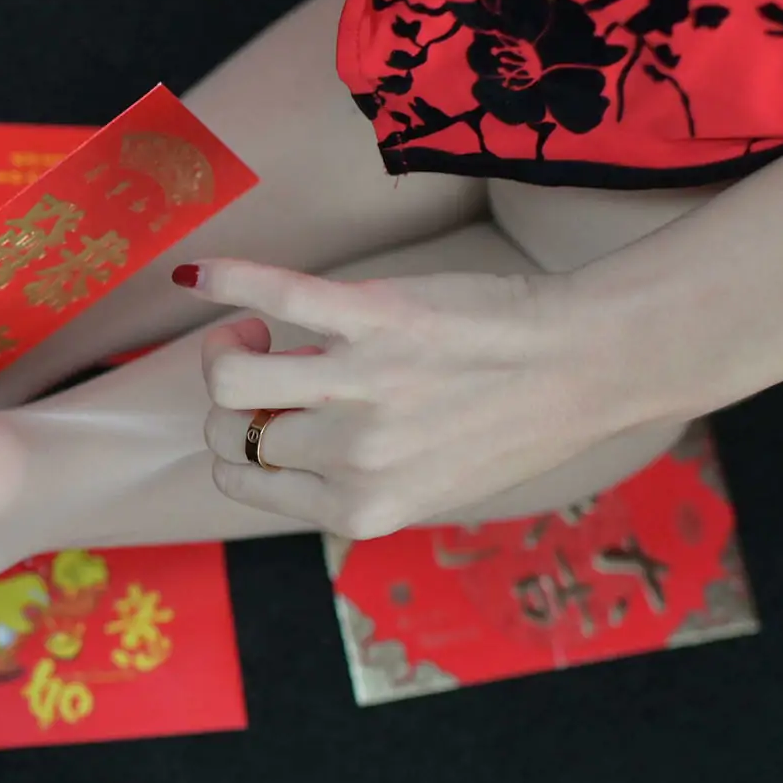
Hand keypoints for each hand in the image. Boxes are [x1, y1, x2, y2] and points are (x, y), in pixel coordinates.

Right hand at [176, 258, 647, 538]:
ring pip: (230, 379)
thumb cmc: (511, 421)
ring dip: (227, 346)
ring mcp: (364, 388)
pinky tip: (197, 274)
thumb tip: (274, 445)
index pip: (240, 480)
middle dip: (232, 396)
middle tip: (263, 361)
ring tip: (257, 326)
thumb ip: (352, 481)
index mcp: (360, 507)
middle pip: (232, 430)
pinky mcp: (377, 319)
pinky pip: (277, 295)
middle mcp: (355, 458)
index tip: (265, 410)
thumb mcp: (426, 484)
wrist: (585, 363)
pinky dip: (226, 281)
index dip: (238, 442)